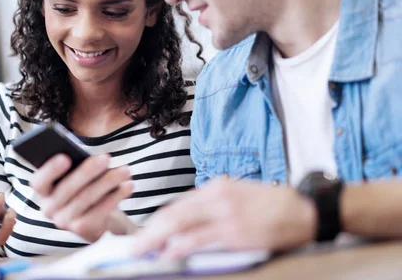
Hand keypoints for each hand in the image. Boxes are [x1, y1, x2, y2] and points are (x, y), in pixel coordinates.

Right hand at [30, 154, 134, 241]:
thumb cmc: (85, 187)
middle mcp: (49, 208)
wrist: (99, 218)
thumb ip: (77, 166)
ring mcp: (64, 222)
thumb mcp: (78, 175)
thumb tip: (92, 158)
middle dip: (88, 171)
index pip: (39, 181)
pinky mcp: (83, 230)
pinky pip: (100, 211)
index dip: (50, 170)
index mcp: (43, 190)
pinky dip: (116, 196)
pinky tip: (128, 185)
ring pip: (87, 198)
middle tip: (106, 158)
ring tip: (125, 170)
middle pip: (68, 188)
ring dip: (108, 181)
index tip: (66, 157)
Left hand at [134, 178, 316, 258]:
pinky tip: (170, 253)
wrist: (306, 209)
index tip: (146, 235)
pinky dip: (182, 246)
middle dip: (150, 232)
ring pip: (181, 225)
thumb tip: (189, 222)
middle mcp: (217, 197)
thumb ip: (214, 205)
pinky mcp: (236, 233)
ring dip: (158, 240)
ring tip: (144, 252)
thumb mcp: (239, 195)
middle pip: (174, 214)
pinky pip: (201, 240)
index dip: (158, 222)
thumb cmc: (273, 204)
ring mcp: (226, 214)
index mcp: (216, 187)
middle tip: (134, 247)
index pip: (178, 205)